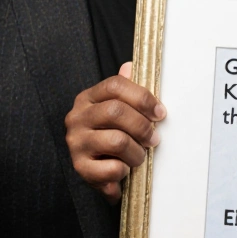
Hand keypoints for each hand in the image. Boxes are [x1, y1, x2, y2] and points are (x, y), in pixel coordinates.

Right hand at [65, 62, 165, 202]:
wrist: (93, 170)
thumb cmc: (109, 136)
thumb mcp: (114, 111)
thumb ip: (124, 91)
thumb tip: (130, 66)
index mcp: (87, 98)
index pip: (115, 85)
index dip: (142, 97)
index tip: (160, 113)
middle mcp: (77, 117)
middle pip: (115, 111)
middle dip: (142, 126)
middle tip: (153, 139)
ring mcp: (76, 142)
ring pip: (117, 141)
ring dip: (137, 153)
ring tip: (139, 158)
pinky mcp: (80, 167)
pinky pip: (111, 168)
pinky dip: (124, 171)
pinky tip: (123, 170)